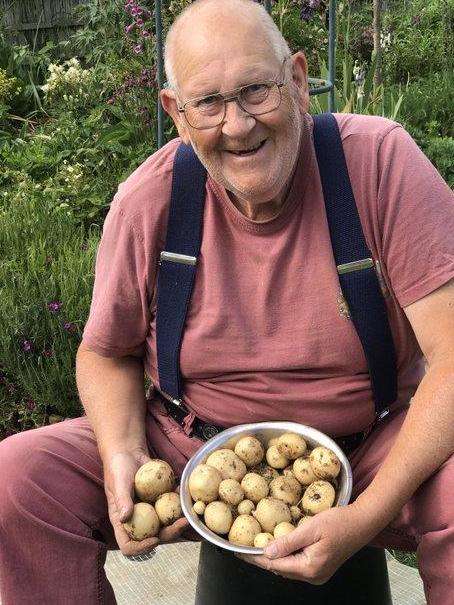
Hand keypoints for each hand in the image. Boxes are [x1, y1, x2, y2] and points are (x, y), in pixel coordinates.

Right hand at [104, 450, 190, 556]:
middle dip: (169, 534)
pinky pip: (170, 506)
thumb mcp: (118, 483)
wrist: (128, 452)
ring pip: (165, 523)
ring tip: (189, 513)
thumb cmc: (118, 468)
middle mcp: (137, 519)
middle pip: (153, 536)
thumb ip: (122, 500)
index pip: (128, 544)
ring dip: (178, 521)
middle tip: (182, 524)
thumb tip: (125, 518)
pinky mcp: (158, 500)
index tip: (154, 539)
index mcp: (122, 521)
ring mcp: (149, 510)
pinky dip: (178, 502)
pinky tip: (183, 492)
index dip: (141, 548)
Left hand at [237, 502, 379, 583]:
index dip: (255, 557)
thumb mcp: (311, 528)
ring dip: (274, 557)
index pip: (275, 565)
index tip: (239, 551)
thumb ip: (288, 542)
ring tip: (257, 545)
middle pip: (280, 569)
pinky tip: (278, 546)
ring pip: (288, 567)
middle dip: (262, 558)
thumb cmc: (339, 522)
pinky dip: (285, 556)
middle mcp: (313, 576)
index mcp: (309, 568)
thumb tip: (266, 553)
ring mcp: (318, 574)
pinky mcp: (321, 568)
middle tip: (245, 546)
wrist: (362, 523)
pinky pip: (296, 564)